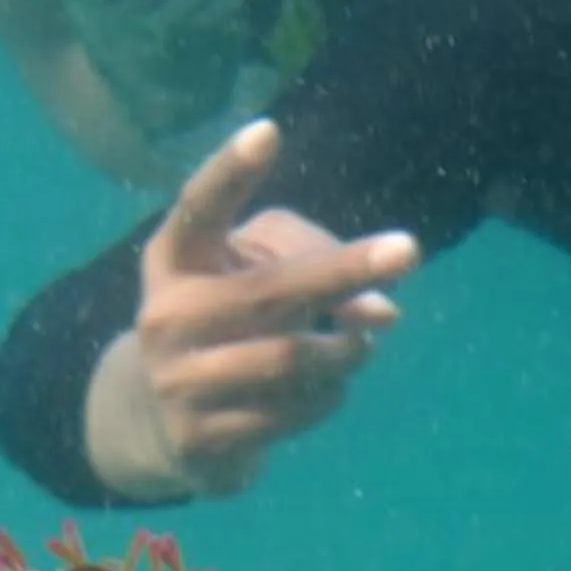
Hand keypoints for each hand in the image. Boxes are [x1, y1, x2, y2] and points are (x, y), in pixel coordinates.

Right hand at [84, 121, 418, 497]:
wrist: (163, 423)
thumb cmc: (228, 323)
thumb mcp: (255, 276)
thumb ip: (316, 264)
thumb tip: (384, 312)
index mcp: (174, 259)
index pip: (198, 207)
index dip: (231, 171)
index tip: (268, 132)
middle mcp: (165, 316)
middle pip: (270, 290)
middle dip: (344, 270)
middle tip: (408, 249)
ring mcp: (178, 381)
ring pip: (292, 359)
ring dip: (347, 351)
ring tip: (361, 346)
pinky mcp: (200, 438)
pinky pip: (292, 413)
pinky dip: (329, 397)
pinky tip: (329, 389)